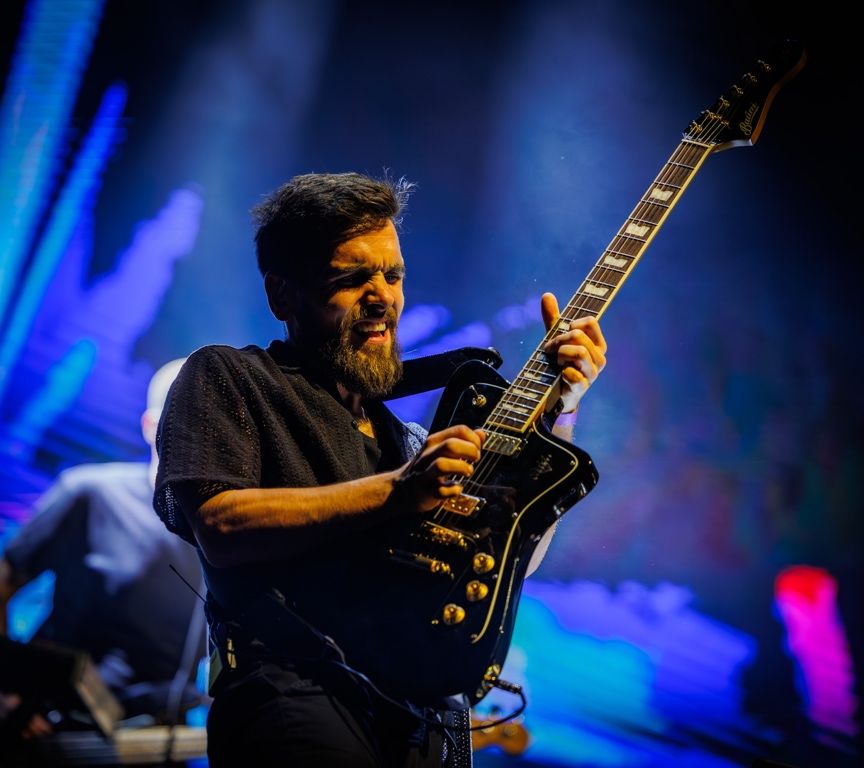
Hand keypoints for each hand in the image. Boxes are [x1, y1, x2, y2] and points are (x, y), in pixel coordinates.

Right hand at [393, 425, 483, 511]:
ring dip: (461, 468)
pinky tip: (456, 488)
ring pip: (442, 465)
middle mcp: (428, 455)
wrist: (399, 490)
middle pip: (451, 445)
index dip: (474, 439)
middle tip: (475, 459)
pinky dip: (453, 490)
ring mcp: (424, 474)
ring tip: (467, 472)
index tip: (477, 448)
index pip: (458, 430)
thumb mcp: (440, 450)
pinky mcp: (425, 492)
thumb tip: (481, 433)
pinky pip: (441, 490)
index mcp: (433, 442)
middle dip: (469, 452)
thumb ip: (462, 442)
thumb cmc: (426, 468)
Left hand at [540, 292, 606, 413]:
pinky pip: (573, 373)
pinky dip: (562, 372)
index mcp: (597, 344)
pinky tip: (560, 375)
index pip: (591, 321)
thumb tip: (547, 294)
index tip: (563, 333)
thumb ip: (553, 318)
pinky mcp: (583, 387)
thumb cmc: (559, 363)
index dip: (571, 324)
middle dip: (558, 340)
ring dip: (560, 355)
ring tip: (556, 362)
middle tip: (549, 350)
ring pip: (578, 352)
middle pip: (578, 336)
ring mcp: (593, 373)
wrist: (555, 392)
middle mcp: (599, 358)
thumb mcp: (556, 339)